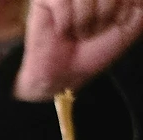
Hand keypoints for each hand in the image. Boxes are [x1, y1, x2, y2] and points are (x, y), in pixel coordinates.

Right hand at [16, 0, 142, 98]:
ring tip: (78, 32)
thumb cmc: (96, 48)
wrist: (66, 75)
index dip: (123, 7)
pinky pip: (61, 2)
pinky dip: (65, 23)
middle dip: (105, 14)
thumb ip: (140, 2)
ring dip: (84, 21)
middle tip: (95, 30)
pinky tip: (62, 31)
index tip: (116, 22)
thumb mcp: (131, 24)